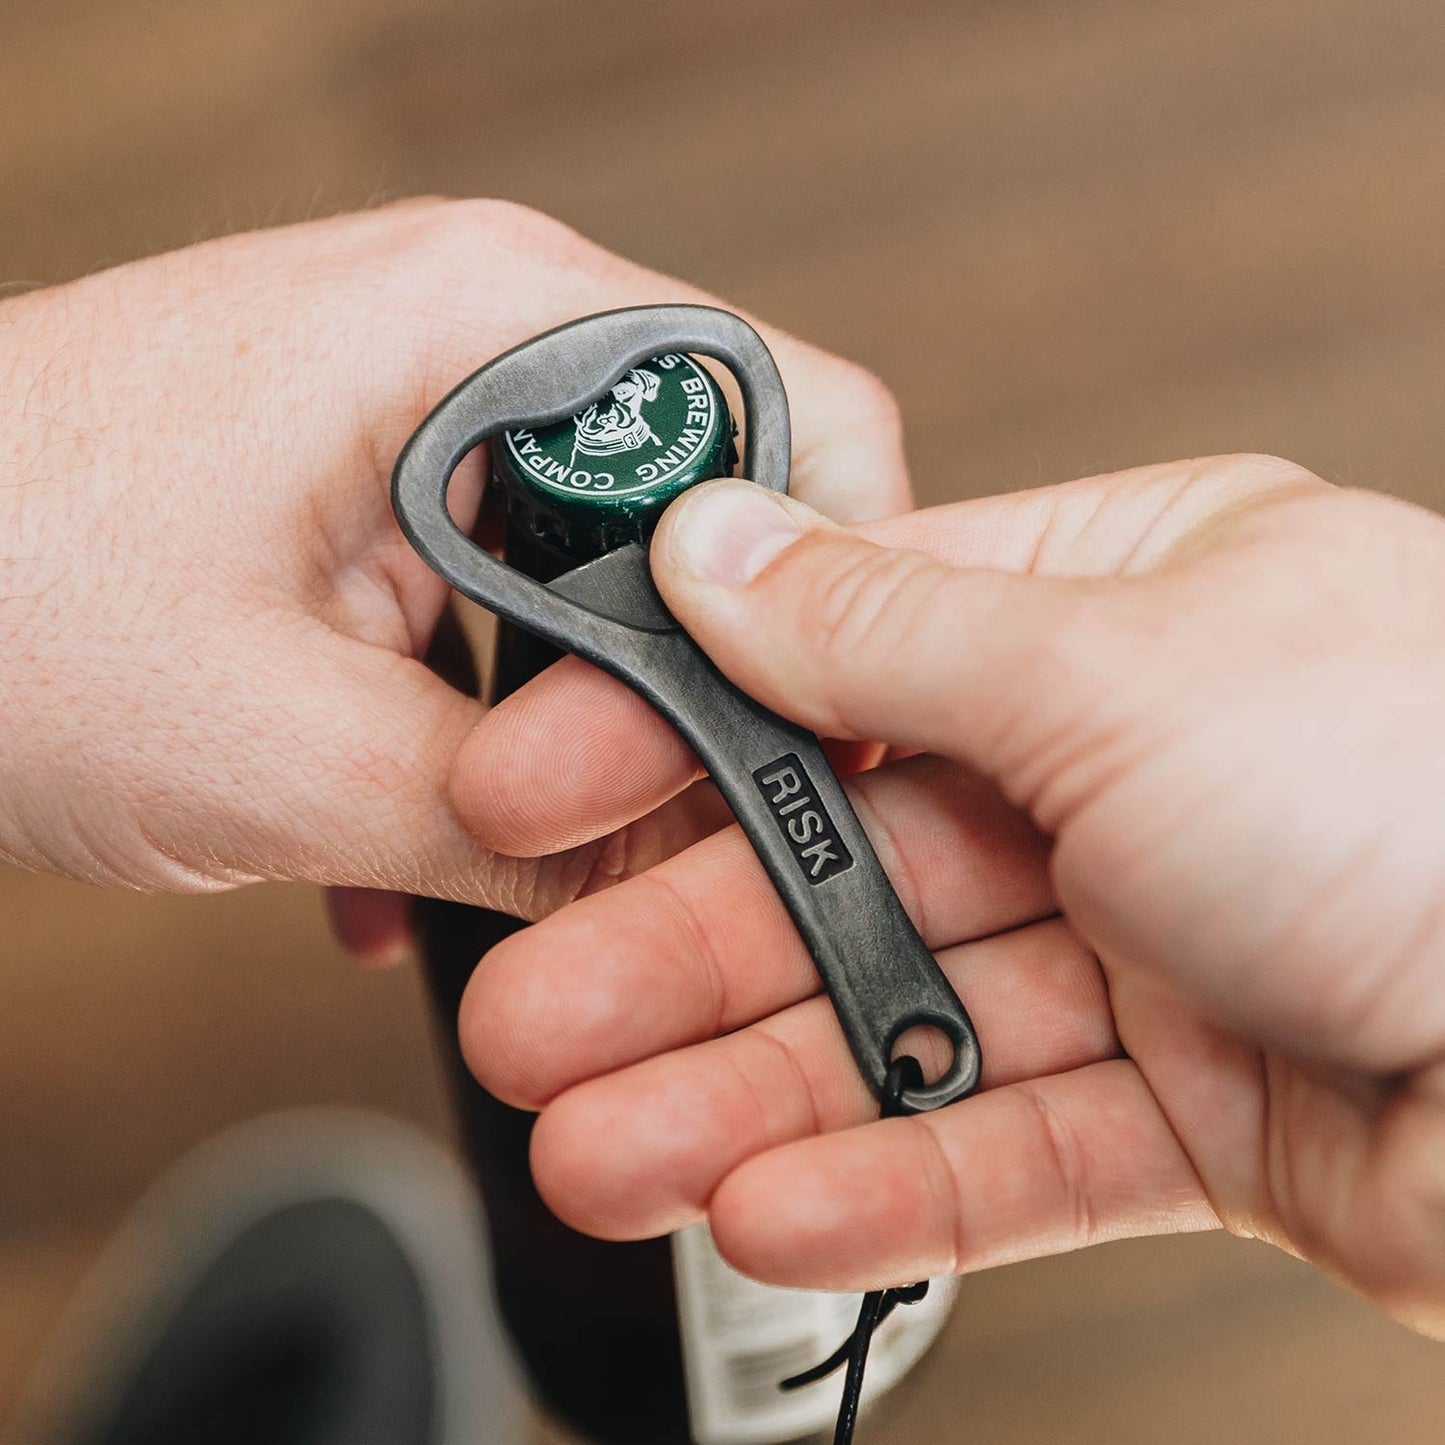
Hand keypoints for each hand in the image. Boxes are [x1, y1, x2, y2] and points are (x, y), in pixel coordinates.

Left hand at [0, 199, 907, 950]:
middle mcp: (470, 327)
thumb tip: (678, 885)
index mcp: (484, 320)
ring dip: (589, 714)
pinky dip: (498, 711)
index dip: (841, 590)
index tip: (832, 733)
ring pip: (608, 565)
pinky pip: (507, 587)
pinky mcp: (373, 470)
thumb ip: (525, 832)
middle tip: (674, 813)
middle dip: (707, 679)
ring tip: (528, 823)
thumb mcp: (291, 757)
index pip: (795, 414)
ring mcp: (419, 398)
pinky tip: (424, 820)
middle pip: (710, 505)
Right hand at [459, 454, 1444, 1337]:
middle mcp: (1130, 761)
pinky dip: (888, 1180)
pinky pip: (1006, 1138)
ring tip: (601, 1149)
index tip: (537, 782)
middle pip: (851, 862)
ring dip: (750, 1092)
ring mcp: (1160, 934)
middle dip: (683, 954)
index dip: (676, 726)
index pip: (837, 653)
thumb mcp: (1116, 663)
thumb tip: (711, 549)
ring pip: (908, 1018)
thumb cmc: (1436, 793)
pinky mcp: (1199, 1098)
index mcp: (1118, 606)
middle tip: (534, 1018)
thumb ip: (882, 626)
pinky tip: (760, 1206)